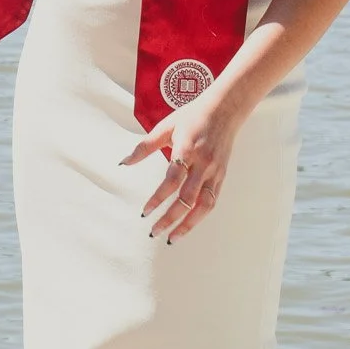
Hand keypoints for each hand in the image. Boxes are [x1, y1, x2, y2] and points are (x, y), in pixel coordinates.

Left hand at [122, 92, 243, 242]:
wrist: (225, 110)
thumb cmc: (191, 116)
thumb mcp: (165, 127)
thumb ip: (144, 147)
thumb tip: (124, 163)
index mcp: (187, 149)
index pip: (172, 180)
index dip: (158, 198)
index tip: (145, 212)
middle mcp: (203, 163)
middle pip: (187, 198)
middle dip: (170, 218)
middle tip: (153, 232)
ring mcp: (215, 172)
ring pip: (203, 205)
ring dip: (188, 225)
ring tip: (172, 238)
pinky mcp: (222, 177)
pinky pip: (211, 201)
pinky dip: (199, 216)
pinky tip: (187, 224)